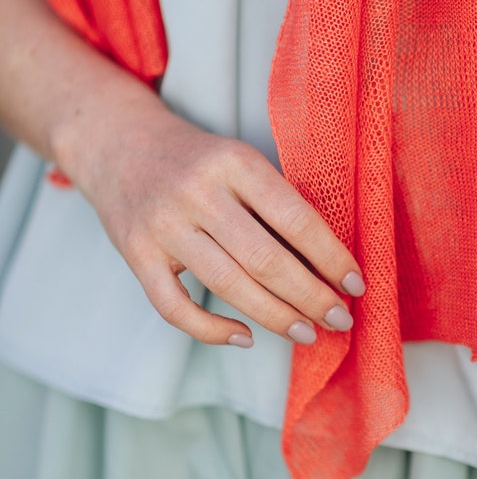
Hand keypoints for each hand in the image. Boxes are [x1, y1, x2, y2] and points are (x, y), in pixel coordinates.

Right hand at [63, 81, 364, 347]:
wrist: (117, 143)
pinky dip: (212, 330)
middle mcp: (197, 192)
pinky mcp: (135, 254)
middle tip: (340, 319)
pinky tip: (244, 336)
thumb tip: (330, 265)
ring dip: (275, 317)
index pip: (295, 219)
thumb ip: (275, 203)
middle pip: (266, 259)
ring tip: (307, 333)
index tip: (356, 285)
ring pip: (228, 285)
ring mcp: (163, 225)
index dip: (331, 258)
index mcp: (234, 161)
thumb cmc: (197, 160)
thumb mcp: (239, 161)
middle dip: (311, 296)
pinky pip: (175, 307)